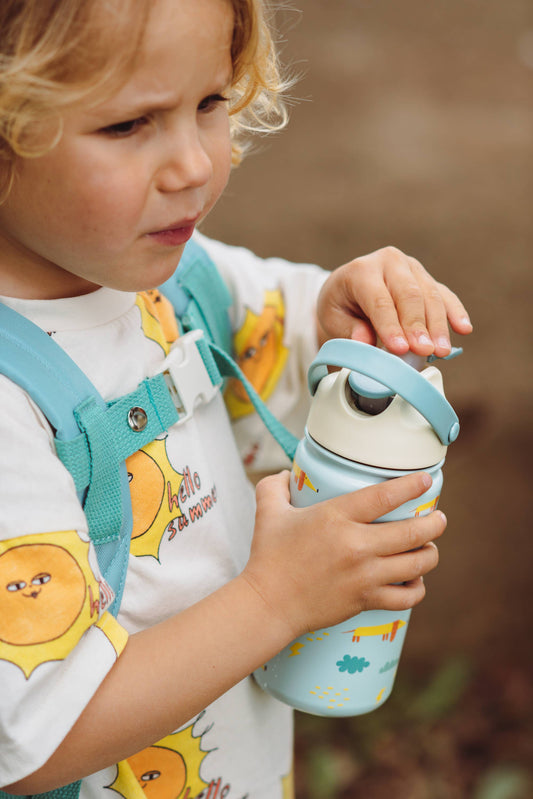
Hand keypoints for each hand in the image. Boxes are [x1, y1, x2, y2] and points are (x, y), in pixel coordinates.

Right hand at [242, 470, 445, 638]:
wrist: (268, 604)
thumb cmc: (268, 556)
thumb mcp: (268, 512)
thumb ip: (275, 486)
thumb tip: (284, 473)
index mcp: (336, 517)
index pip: (385, 495)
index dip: (411, 486)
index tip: (425, 480)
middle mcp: (356, 545)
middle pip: (413, 531)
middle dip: (434, 522)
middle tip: (439, 518)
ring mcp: (364, 575)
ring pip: (417, 563)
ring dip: (430, 553)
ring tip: (428, 547)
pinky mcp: (366, 600)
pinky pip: (407, 597)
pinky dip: (417, 588)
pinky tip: (413, 580)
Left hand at [317, 246, 472, 356]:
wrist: (348, 288)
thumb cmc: (341, 305)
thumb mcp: (332, 317)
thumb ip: (348, 330)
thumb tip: (364, 343)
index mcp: (361, 270)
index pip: (379, 300)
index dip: (390, 325)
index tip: (399, 349)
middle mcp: (390, 262)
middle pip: (409, 295)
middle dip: (418, 326)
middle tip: (424, 351)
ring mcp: (412, 268)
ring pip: (430, 295)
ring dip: (438, 325)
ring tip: (442, 350)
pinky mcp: (427, 279)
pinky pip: (445, 295)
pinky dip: (455, 312)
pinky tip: (464, 329)